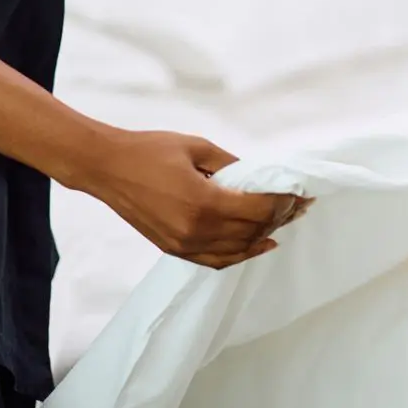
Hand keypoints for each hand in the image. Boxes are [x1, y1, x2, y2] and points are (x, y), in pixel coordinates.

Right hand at [79, 129, 311, 269]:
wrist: (108, 168)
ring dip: (264, 237)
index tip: (300, 193)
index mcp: (204, 202)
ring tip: (283, 223)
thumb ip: (231, 164)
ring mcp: (184, 245)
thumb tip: (259, 177)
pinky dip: (240, 254)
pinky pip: (216, 260)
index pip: (258, 210)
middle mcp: (196, 231)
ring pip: (237, 250)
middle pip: (252, 232)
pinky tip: (256, 244)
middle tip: (299, 206)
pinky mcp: (174, 250)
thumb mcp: (197, 147)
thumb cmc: (150, 150)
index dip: (283, 203)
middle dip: (279, 218)